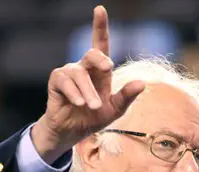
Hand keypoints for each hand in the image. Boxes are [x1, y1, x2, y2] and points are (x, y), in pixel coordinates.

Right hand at [31, 6, 145, 162]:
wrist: (73, 132)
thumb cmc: (94, 118)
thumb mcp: (115, 109)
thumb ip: (127, 97)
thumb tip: (142, 83)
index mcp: (100, 71)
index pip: (100, 44)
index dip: (100, 26)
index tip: (100, 9)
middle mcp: (84, 67)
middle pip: (92, 54)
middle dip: (100, 59)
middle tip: (108, 68)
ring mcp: (68, 73)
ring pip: (79, 72)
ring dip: (88, 91)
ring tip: (92, 106)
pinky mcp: (56, 81)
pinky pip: (64, 81)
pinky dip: (75, 93)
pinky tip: (80, 103)